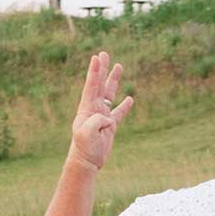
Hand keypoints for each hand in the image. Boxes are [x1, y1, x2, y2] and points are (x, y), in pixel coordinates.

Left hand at [68, 51, 133, 172]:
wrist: (86, 161)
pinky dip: (125, 105)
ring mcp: (102, 116)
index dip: (94, 71)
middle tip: (104, 54)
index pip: (91, 86)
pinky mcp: (110, 125)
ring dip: (114, 80)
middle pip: (99, 84)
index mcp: (86, 108)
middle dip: (102, 69)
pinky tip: (130, 99)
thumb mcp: (87, 133)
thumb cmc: (84, 147)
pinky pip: (119, 112)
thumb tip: (109, 118)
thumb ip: (96, 121)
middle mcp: (93, 109)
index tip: (96, 57)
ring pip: (110, 94)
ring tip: (119, 66)